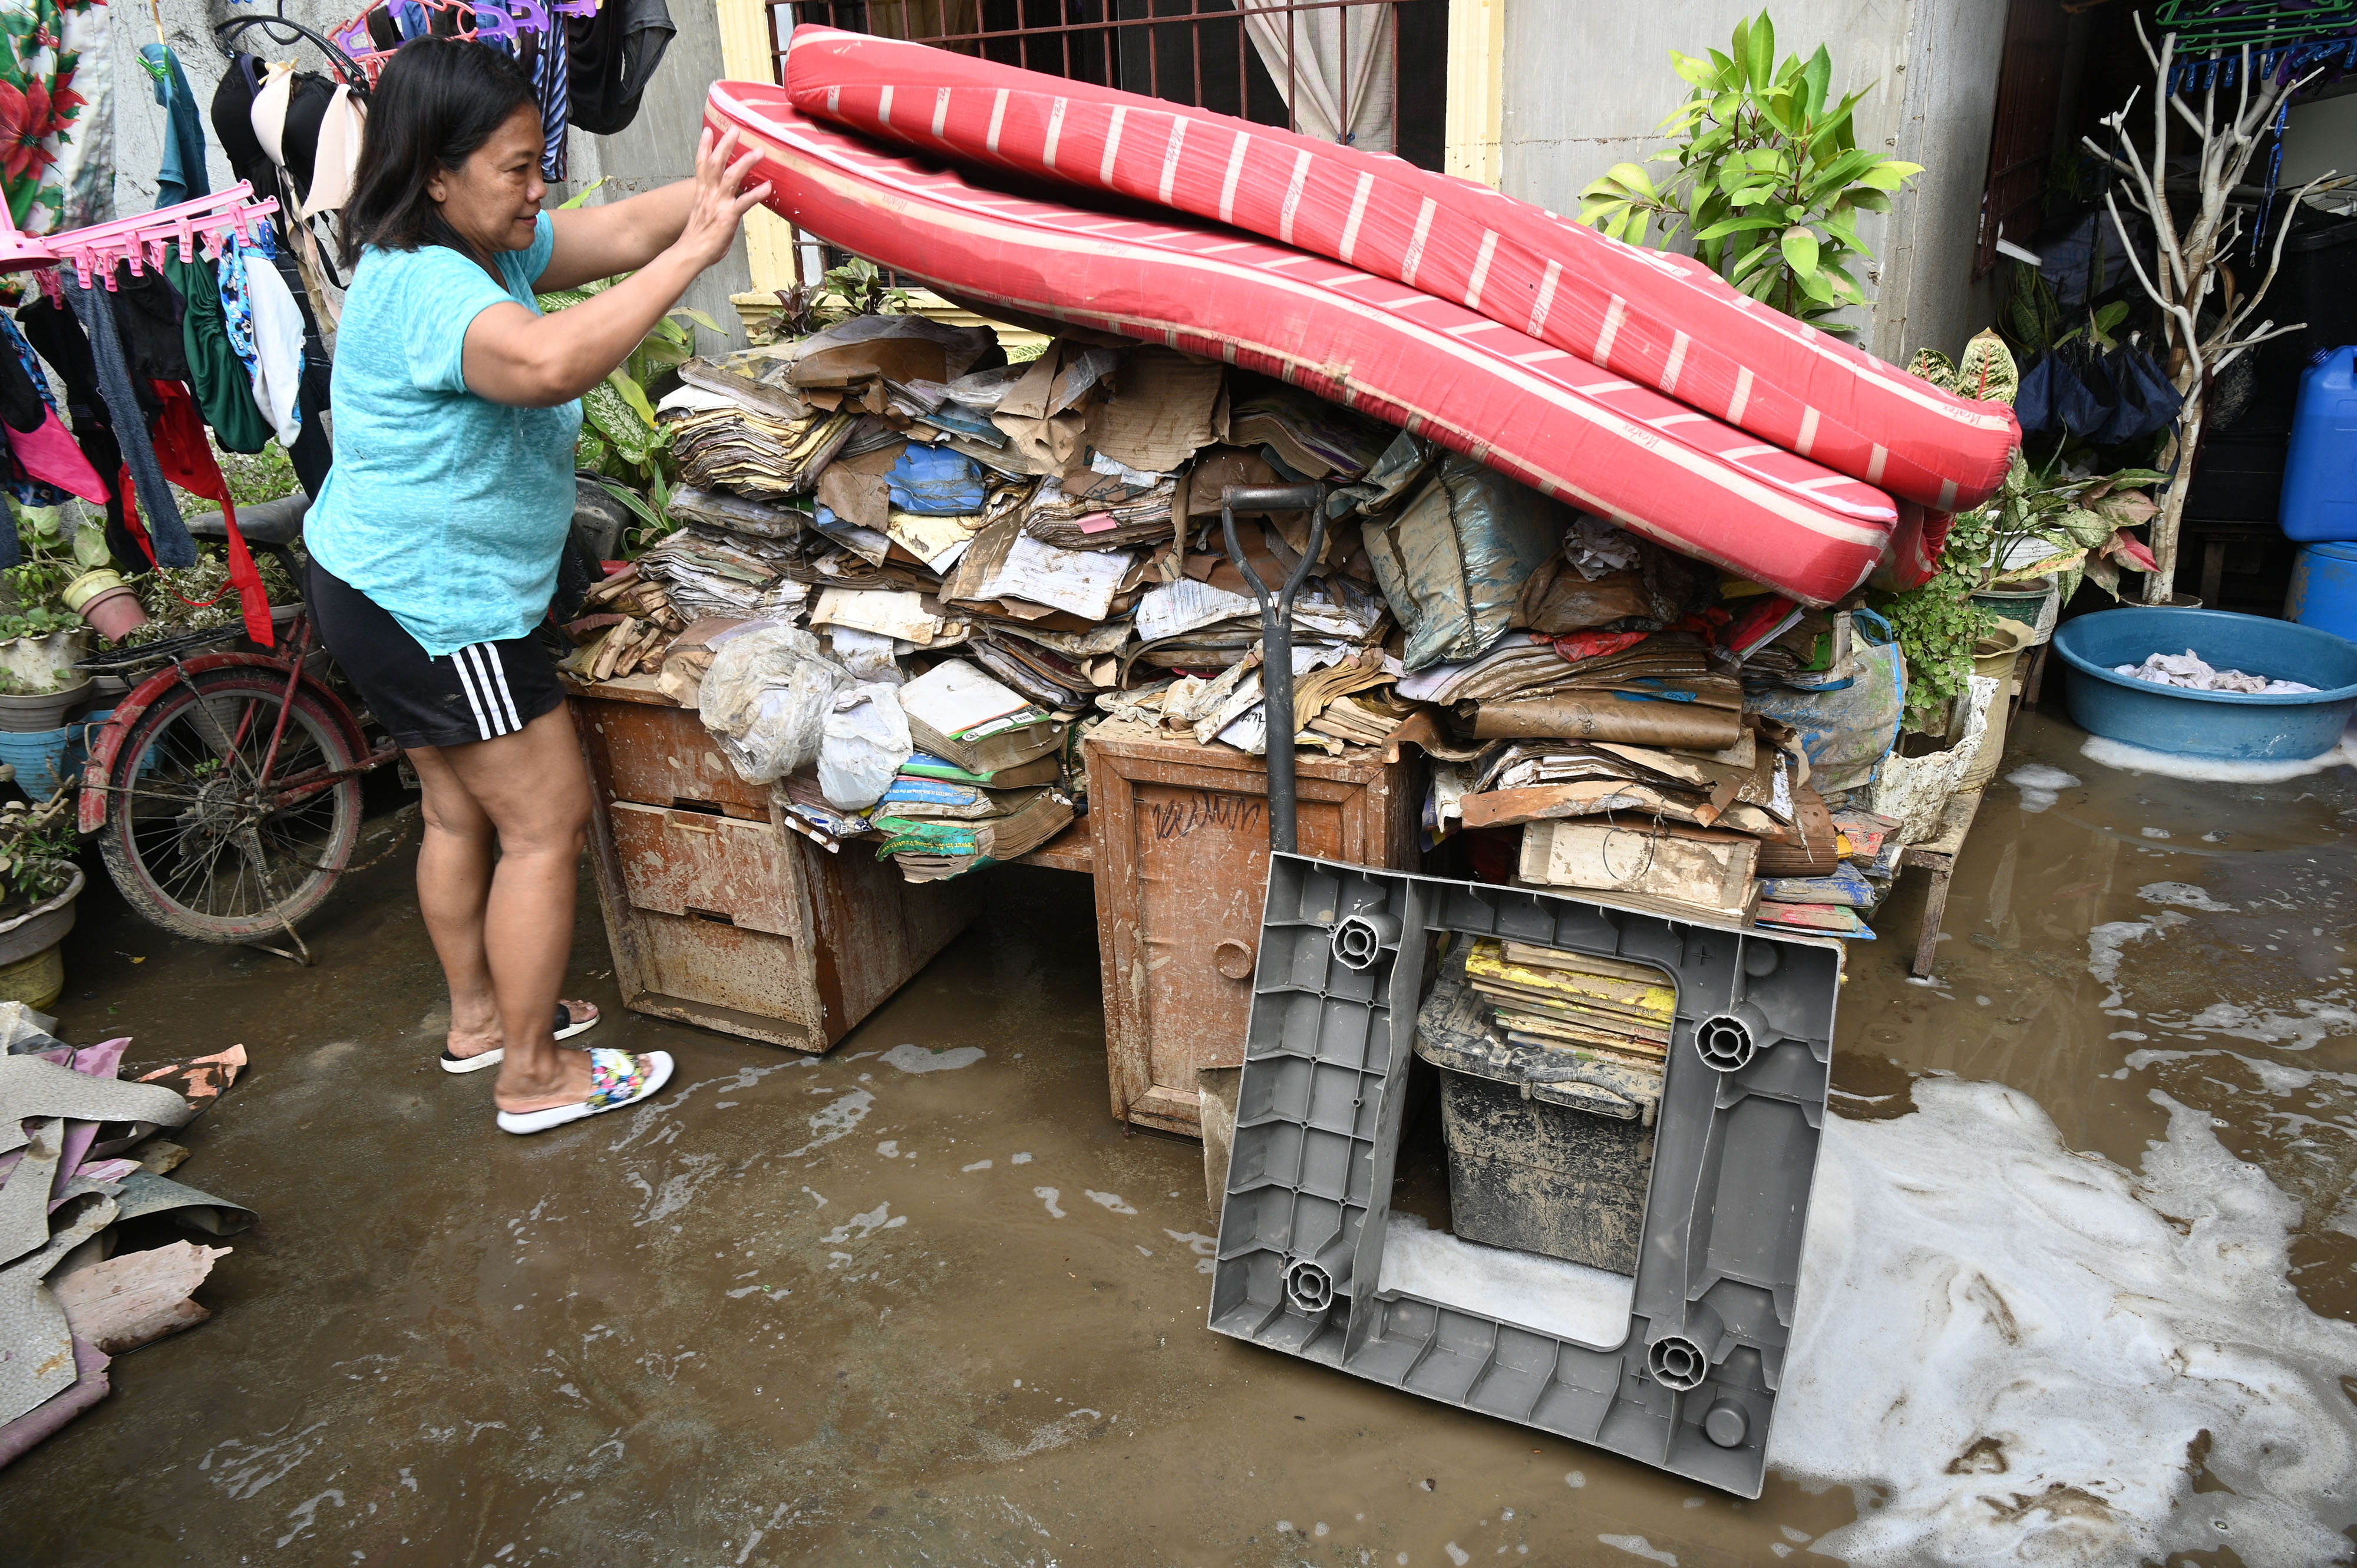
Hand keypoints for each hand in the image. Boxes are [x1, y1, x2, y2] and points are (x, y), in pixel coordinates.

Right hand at [672, 127, 772, 272]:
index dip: (704, 147)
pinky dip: (757, 193)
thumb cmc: (697, 239)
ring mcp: (719, 204)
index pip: (701, 165)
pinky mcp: (728, 216)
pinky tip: (768, 186)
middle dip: (725, 145)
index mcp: (702, 193)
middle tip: (734, 129)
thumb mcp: (704, 215)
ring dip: (746, 162)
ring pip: (732, 177)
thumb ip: (714, 206)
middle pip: (716, 163)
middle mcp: (709, 194)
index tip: (707, 131)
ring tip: (759, 152)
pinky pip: (745, 202)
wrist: (690, 254)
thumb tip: (723, 206)